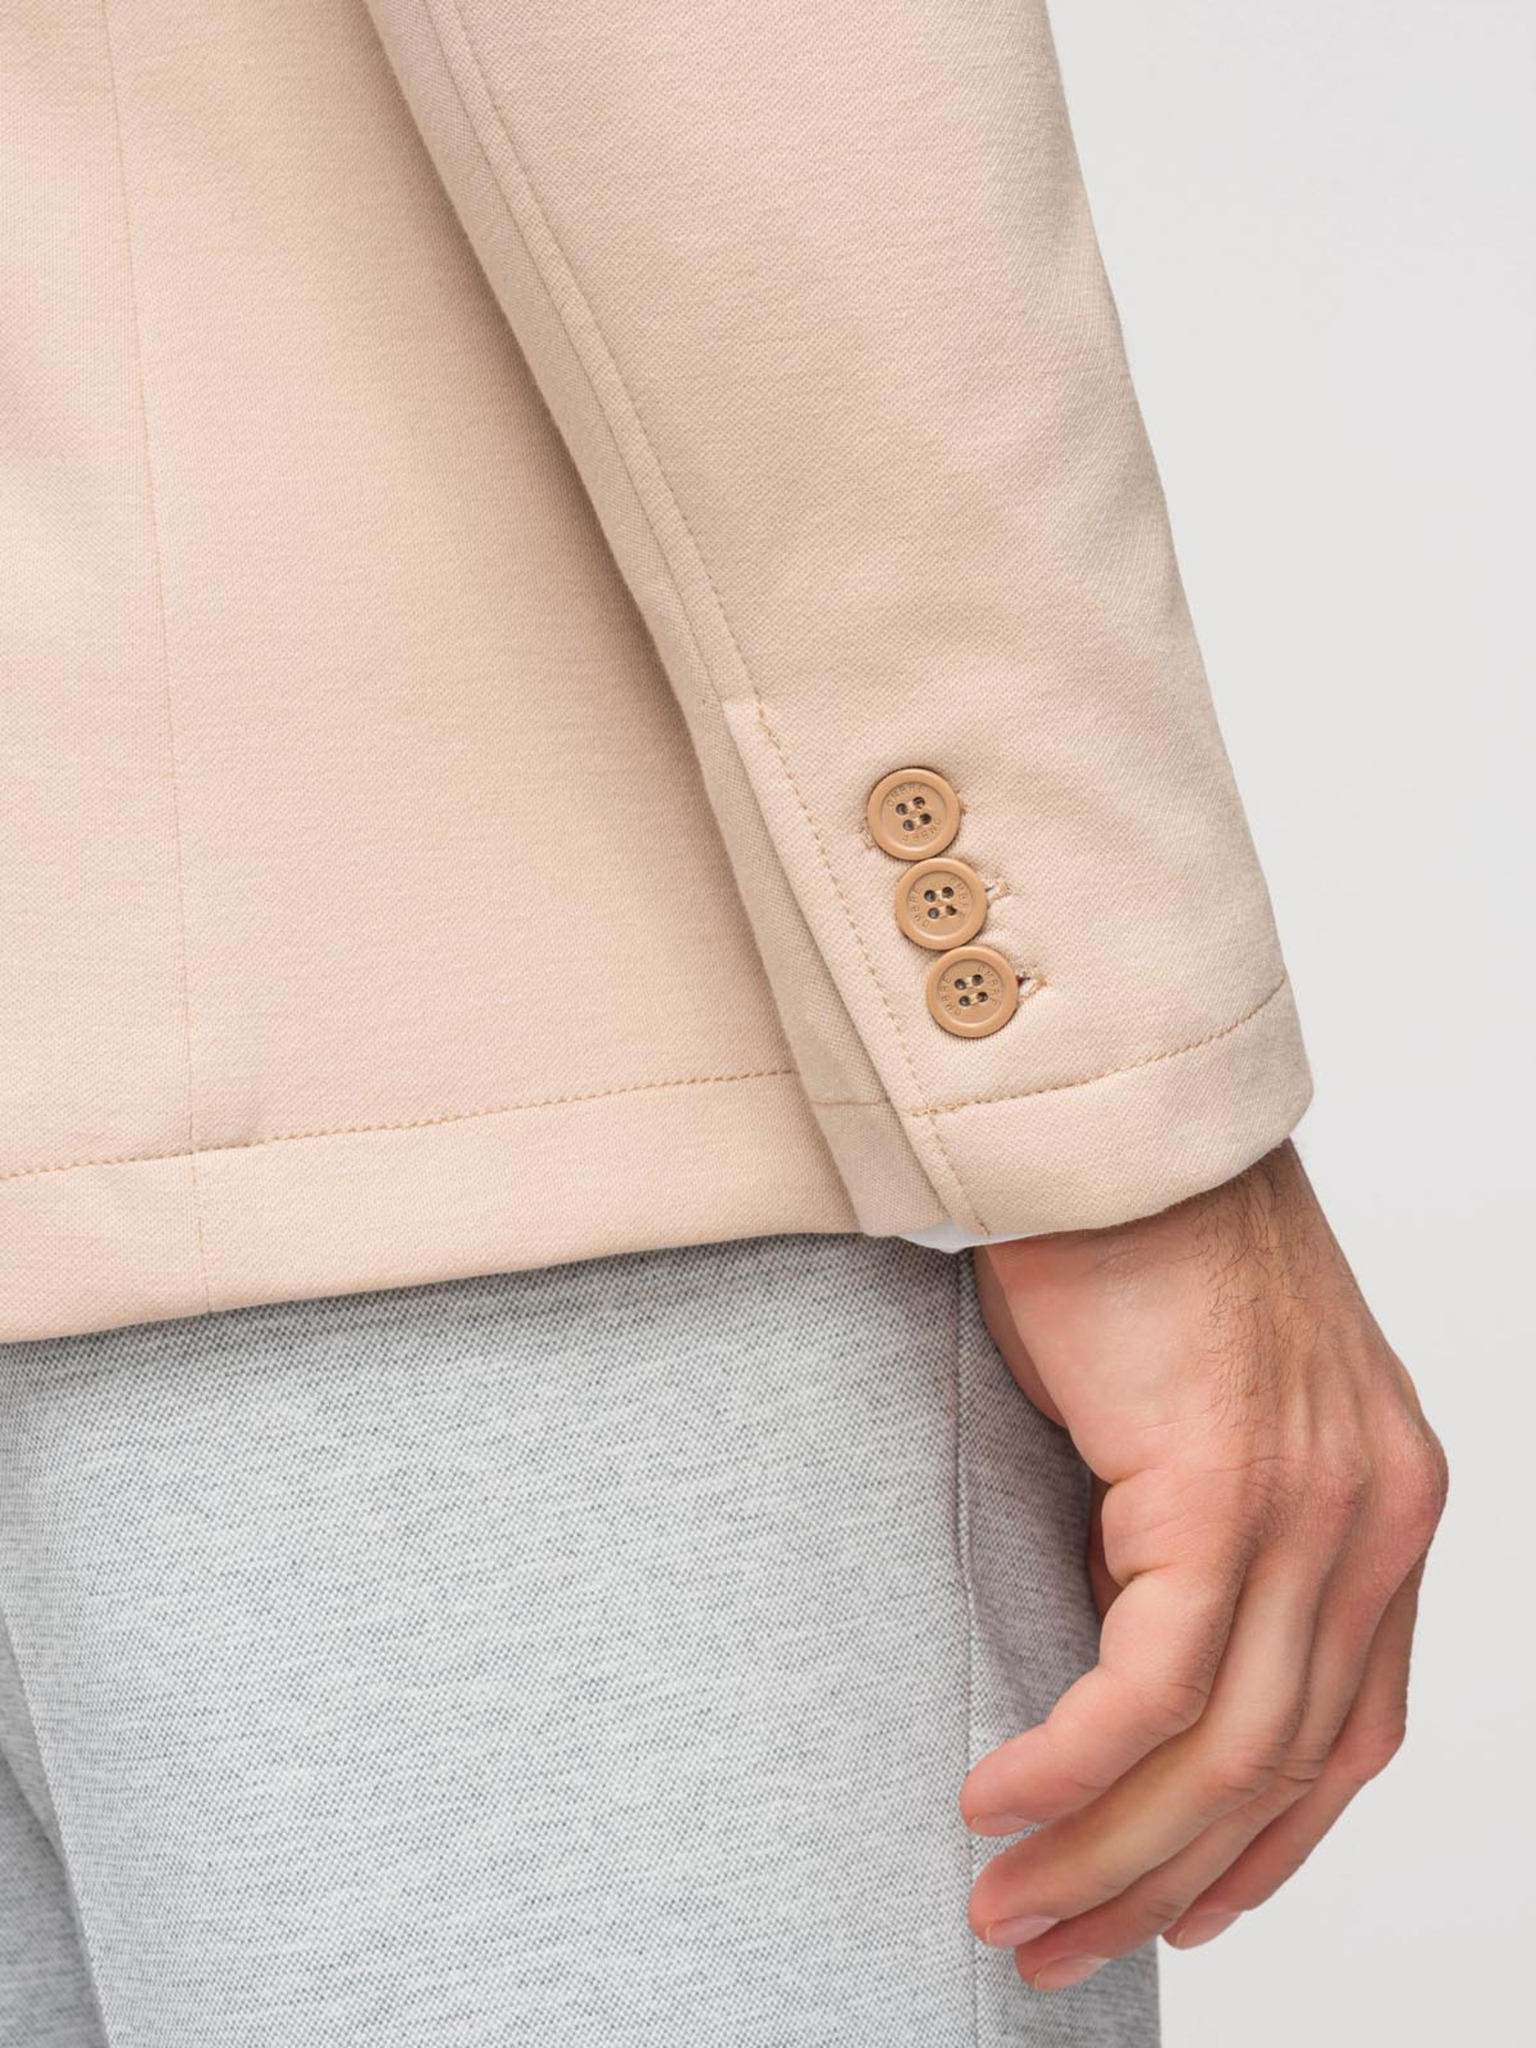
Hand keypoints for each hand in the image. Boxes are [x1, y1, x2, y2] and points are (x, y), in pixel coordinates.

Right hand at [964, 1142, 1446, 1992]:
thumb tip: (1108, 1651)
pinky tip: (993, 1801)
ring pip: (1221, 1755)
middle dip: (1164, 1882)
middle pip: (1282, 1769)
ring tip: (1009, 1909)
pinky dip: (1067, 1765)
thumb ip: (1192, 1534)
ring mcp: (1312, 1505)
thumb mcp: (1193, 1410)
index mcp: (1382, 1501)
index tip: (1185, 1911)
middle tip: (1054, 1944)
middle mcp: (1375, 1517)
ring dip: (1103, 1852)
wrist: (1107, 1115)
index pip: (1354, 1732)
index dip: (1270, 1847)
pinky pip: (1147, 1688)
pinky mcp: (1221, 1486)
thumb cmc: (1129, 1240)